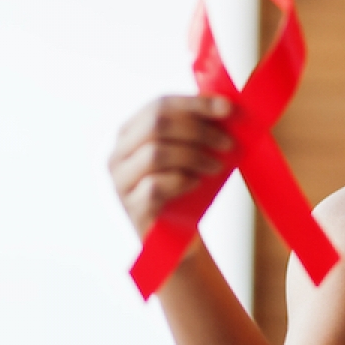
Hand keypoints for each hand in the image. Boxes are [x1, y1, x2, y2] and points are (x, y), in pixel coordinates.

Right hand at [110, 95, 232, 241]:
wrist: (175, 241)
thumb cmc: (182, 192)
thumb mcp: (185, 156)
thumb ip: (195, 130)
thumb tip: (225, 106)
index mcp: (128, 135)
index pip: (159, 105)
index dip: (195, 103)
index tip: (228, 108)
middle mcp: (116, 156)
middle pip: (156, 125)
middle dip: (198, 130)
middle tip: (228, 142)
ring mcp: (120, 184)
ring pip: (155, 153)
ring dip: (194, 156)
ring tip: (217, 166)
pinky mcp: (131, 209)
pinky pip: (156, 186)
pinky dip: (182, 181)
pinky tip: (196, 184)